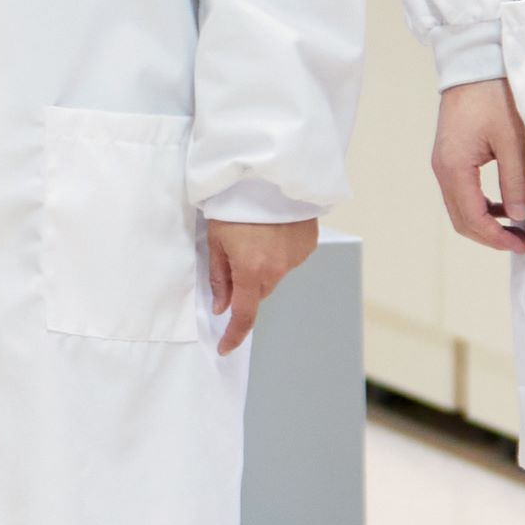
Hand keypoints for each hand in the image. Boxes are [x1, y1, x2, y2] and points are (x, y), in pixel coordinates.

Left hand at [204, 217, 320, 354]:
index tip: (226, 348)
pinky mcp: (308, 245)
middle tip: (234, 259)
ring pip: (276, 276)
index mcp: (251, 271)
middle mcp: (278, 270)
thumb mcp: (216, 240)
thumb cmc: (234, 204)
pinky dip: (279, 253)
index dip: (234, 334)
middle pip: (260, 292)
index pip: (244, 314)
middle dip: (247, 286)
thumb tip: (221, 306)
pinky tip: (271, 232)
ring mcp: (296, 258)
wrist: (267, 176)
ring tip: (255, 236)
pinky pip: (289, 260)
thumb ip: (220, 277)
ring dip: (264, 267)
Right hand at [432, 78, 524, 249]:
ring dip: (484, 223)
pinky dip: (480, 207)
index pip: (472, 218)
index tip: (522, 244)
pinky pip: (460, 193)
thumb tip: (518, 215)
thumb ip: (515, 181)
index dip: (497, 238)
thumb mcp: (513, 140)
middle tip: (521, 242)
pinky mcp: (449, 157)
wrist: (473, 66)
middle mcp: (442, 169)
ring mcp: (443, 163)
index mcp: (454, 167)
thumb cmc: (493, 96)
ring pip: (459, 208)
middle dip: (490, 236)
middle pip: (461, 219)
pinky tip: (502, 206)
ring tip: (515, 227)